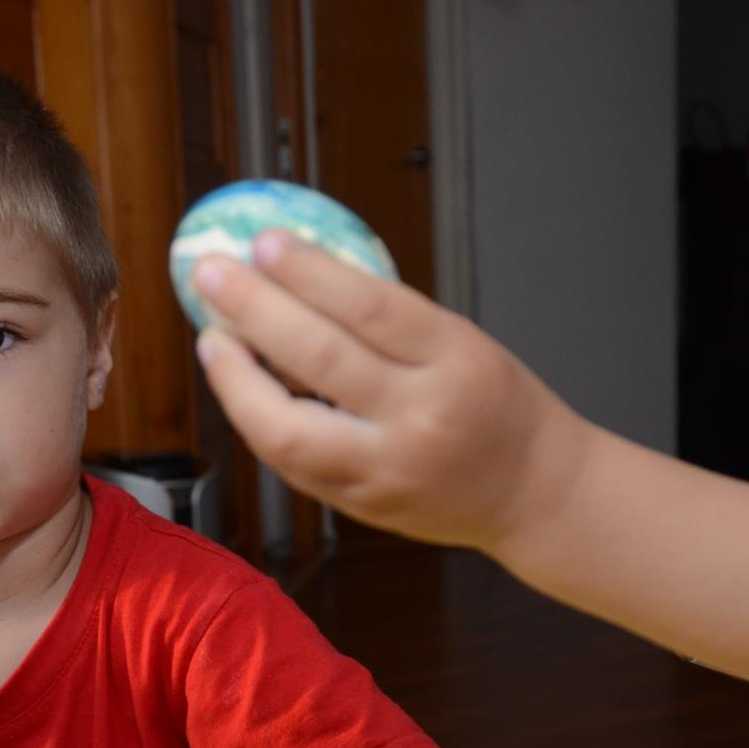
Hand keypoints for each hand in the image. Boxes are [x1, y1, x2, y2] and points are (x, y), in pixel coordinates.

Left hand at [192, 233, 590, 550]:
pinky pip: (294, 464)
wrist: (535, 492)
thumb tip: (300, 273)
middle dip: (255, 310)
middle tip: (213, 274)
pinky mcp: (364, 505)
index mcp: (456, 361)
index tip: (263, 242)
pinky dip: (259, 422)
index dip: (308, 271)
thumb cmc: (497, 406)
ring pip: (289, 430)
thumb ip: (390, 320)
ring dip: (237, 381)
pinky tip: (243, 390)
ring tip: (214, 339)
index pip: (370, 307)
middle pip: (320, 359)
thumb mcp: (463, 343)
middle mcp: (421, 418)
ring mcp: (389, 469)